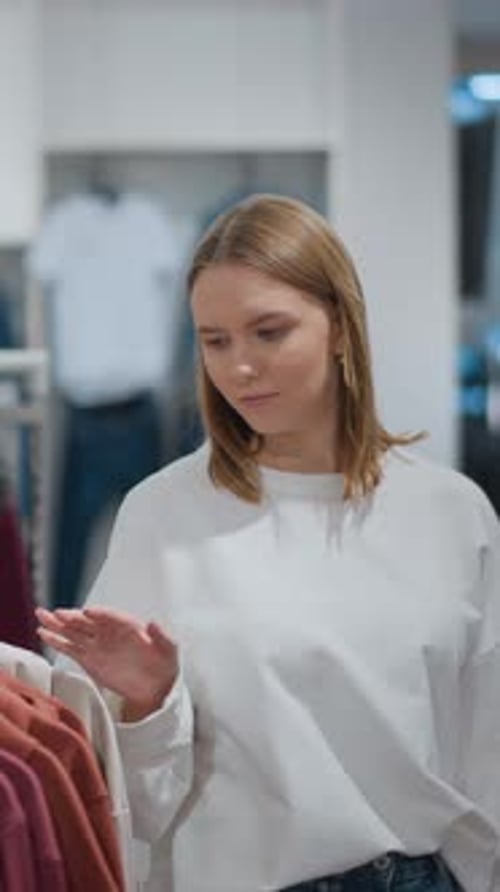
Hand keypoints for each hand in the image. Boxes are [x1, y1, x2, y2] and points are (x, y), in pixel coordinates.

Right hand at [36, 606, 178, 719]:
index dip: (99, 614)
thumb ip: (163, 636)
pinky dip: (58, 642)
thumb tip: (153, 622)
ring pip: (75, 632)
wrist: (155, 685)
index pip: (111, 617)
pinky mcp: (90, 659)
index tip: (88, 612)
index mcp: (128, 626)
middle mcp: (110, 632)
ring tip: (41, 616)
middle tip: (56, 613)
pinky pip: (71, 648)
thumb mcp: (170, 650)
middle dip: (72, 617)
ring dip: (58, 625)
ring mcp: (98, 645)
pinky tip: (44, 634)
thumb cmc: (164, 663)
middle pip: (88, 621)